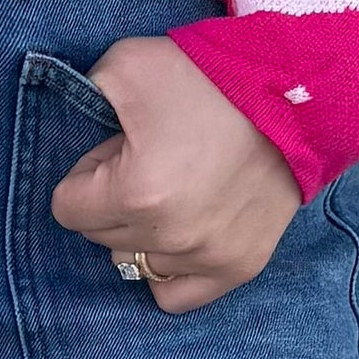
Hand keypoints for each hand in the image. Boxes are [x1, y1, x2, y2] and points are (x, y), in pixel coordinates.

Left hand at [48, 37, 309, 310]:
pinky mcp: (241, 265)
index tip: (116, 150)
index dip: (87, 173)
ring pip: (136, 262)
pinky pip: (177, 294)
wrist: (291, 92)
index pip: (67, 207)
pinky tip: (176, 237)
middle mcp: (170, 237)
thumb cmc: (206, 78)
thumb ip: (82, 95)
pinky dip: (168, 269)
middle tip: (147, 162)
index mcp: (135, 193)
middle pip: (100, 236)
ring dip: (140, 232)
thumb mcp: (125, 64)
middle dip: (112, 199)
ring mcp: (208, 256)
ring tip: (170, 190)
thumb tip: (76, 121)